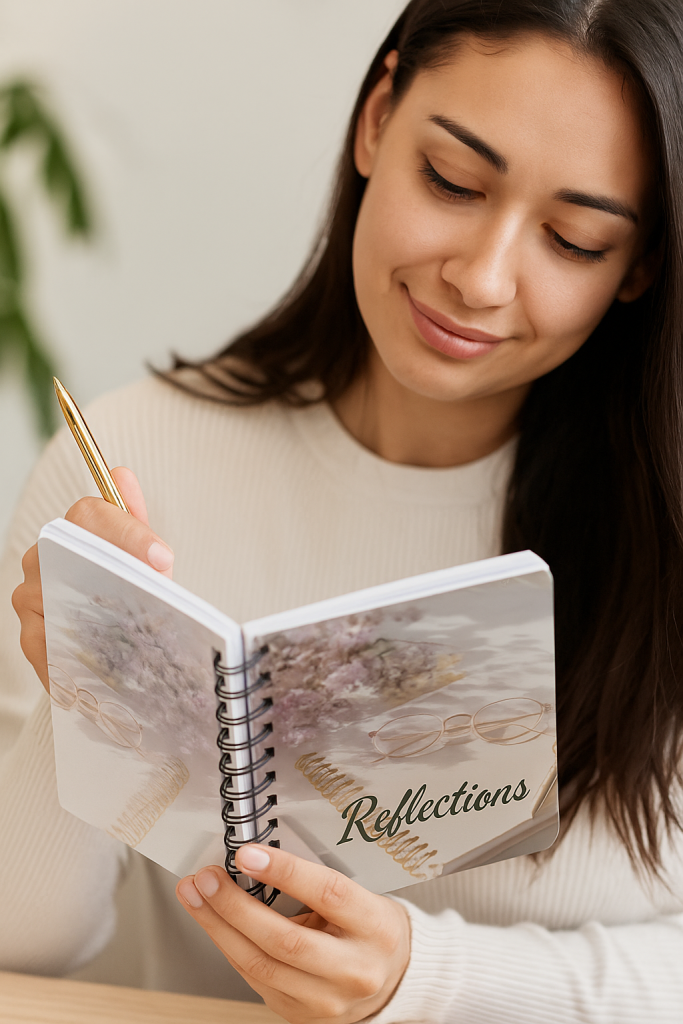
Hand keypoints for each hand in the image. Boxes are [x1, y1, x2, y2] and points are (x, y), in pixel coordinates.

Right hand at [11, 466, 173, 691]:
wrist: (123, 646)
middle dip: (117, 564)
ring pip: (56, 591)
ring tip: (134, 627)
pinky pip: (46, 640)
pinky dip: (78, 649)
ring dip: (99, 609)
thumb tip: (121, 475)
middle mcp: (47, 554)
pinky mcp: (30, 634)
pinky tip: (105, 659)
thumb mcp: (145, 561)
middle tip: (155, 586)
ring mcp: (32, 592)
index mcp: (76, 531)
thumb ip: (135, 521)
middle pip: (69, 546)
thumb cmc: (132, 595)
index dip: (128, 530)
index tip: (162, 556)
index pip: (90, 511)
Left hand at [176, 844, 410, 1023]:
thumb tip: (256, 861)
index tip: (248, 854)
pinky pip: (256, 980)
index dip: (284, 872)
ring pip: (261, 965)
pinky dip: (231, 948)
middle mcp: (353, 970)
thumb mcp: (361, 897)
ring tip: (197, 897)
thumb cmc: (371, 928)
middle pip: (284, 939)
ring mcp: (326, 1000)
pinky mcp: (302, 1015)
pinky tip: (216, 925)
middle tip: (206, 878)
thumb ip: (314, 885)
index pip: (328, 894)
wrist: (394, 979)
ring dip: (219, 927)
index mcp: (375, 928)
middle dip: (234, 906)